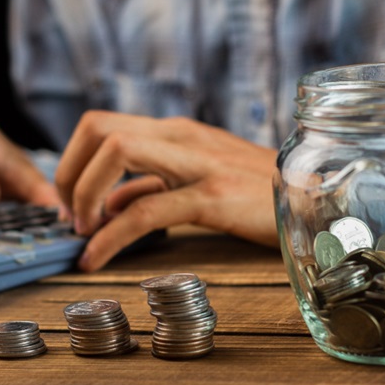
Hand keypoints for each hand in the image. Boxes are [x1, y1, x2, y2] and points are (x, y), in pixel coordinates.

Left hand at [55, 111, 279, 270]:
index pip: (100, 125)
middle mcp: (180, 136)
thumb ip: (154, 184)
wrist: (317, 198)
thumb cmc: (258, 191)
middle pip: (98, 129)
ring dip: (82, 197)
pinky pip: (146, 210)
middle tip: (68, 216)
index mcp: (174, 132)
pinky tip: (95, 259)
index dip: (71, 161)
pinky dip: (110, 237)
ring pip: (115, 154)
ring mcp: (197, 162)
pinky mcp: (213, 196)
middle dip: (67, 175)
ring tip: (80, 234)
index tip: (69, 201)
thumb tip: (108, 203)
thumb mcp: (199, 178)